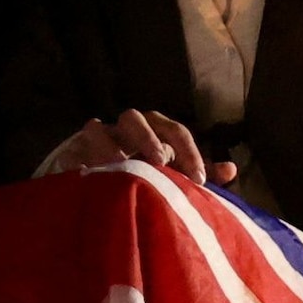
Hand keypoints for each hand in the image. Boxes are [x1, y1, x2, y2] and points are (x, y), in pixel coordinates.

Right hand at [61, 108, 232, 186]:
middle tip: (159, 162)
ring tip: (119, 165)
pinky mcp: (71, 154)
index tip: (199, 180)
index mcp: (154, 134)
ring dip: (109, 145)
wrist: (97, 184)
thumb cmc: (142, 176)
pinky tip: (89, 173)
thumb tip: (231, 169)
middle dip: (148, 137)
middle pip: (136, 118)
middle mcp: (125, 131)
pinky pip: (71, 153)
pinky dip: (80, 160)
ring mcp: (96, 140)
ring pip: (98, 128)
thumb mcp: (174, 176)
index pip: (175, 131)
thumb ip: (199, 173)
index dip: (189, 152)